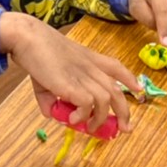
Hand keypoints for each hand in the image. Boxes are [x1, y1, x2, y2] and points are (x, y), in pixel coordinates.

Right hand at [0, 12, 139, 133]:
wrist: (28, 38)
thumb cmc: (36, 52)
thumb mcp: (48, 75)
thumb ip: (51, 96)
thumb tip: (50, 114)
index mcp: (89, 59)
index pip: (116, 67)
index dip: (129, 79)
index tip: (138, 90)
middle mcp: (91, 68)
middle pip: (117, 91)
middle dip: (124, 112)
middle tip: (125, 129)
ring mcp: (84, 76)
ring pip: (106, 100)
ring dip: (100, 119)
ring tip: (90, 128)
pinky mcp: (73, 85)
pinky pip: (88, 104)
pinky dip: (83, 115)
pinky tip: (73, 119)